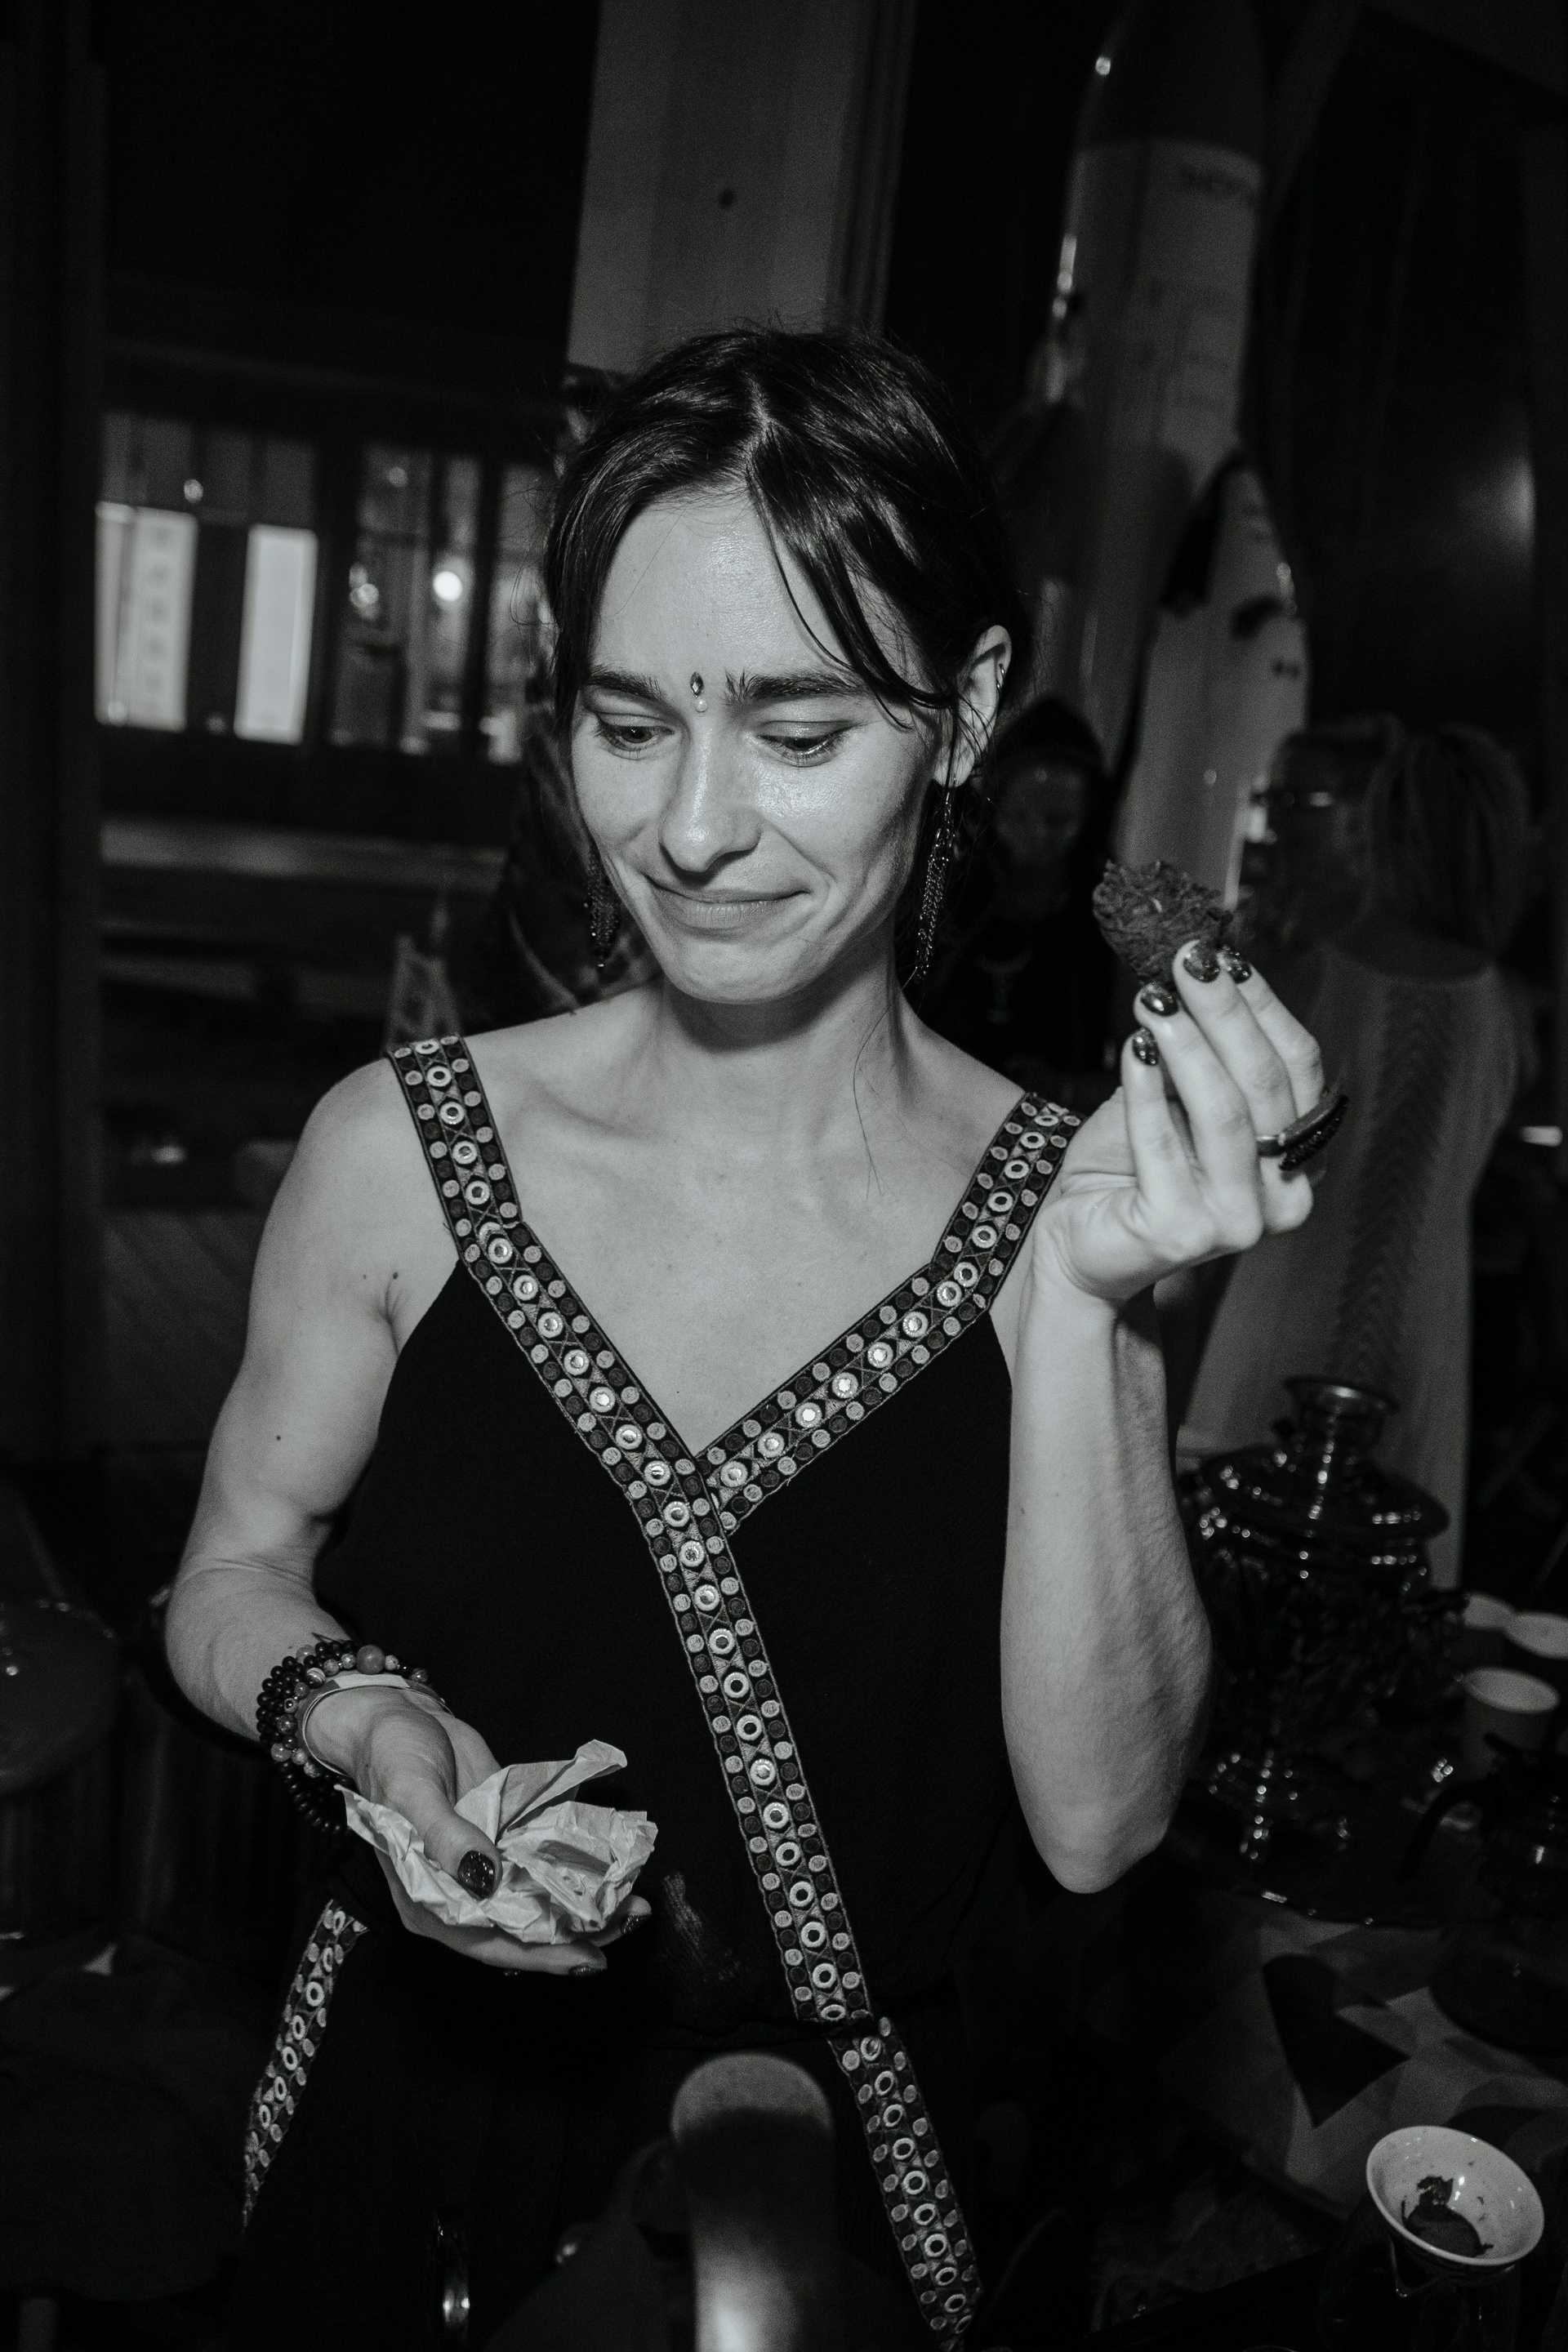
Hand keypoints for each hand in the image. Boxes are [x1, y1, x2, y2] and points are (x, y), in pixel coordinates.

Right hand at [309, 1685, 649, 1975]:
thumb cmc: (390, 1758)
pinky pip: (541, 1858)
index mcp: (428, 1900)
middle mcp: (461, 1892)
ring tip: (633, 1898)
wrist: (396, 1718)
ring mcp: (486, 1864)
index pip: (490, 1942)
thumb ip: (445, 1838)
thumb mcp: (411, 1794)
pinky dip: (573, 1863)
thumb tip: (483, 1877)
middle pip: (523, 1927)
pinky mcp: (502, 1835)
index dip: (540, 1954)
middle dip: (577, 1930)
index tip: (588, 1955)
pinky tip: (611, 1863)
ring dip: (583, 1900)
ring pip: (538, 1897)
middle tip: (630, 1918)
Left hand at [1034, 943, 1325, 1305]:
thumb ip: (1196, 1052)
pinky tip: (1134, 1049)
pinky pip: (1164, 1144)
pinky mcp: (1185, 1234)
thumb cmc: (1128, 1168)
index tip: (1224, 956)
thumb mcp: (1171, 1097)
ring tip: (1155, 1001)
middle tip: (1189, 960)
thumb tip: (1196, 974)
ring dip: (1190, 1046)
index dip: (1264, 1006)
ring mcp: (1240, 1222)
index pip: (1298, 1065)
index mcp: (1297, 1154)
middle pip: (1265, 1081)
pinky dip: (1146, 1091)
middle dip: (1226, 1012)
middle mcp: (1284, 1194)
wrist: (1079, 1242)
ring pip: (1226, 1112)